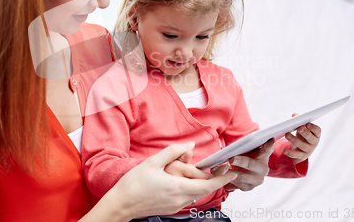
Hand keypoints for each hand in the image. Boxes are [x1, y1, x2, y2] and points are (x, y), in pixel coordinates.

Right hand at [86, 143, 236, 220]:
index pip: (207, 184)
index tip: (233, 171)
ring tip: (195, 169)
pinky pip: (186, 196)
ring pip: (195, 193)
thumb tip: (190, 145)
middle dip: (212, 178)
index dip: (222, 178)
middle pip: (203, 189)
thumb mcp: (152, 163)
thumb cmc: (133, 184)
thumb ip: (173, 152)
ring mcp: (176, 205)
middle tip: (219, 167)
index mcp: (177, 187)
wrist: (121, 205)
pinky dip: (190, 187)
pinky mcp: (171, 208)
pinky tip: (182, 178)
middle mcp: (180, 199)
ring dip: (199, 182)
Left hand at [213, 138, 274, 191]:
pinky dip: (225, 180)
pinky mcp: (247, 188)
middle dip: (240, 161)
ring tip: (219, 167)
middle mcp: (262, 171)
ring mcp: (255, 181)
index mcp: (264, 158)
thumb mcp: (255, 149)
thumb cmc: (250, 156)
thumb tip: (271, 139)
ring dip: (228, 172)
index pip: (266, 150)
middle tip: (231, 158)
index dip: (268, 145)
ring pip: (240, 177)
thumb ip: (261, 144)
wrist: (250, 171)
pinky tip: (218, 175)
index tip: (270, 139)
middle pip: (250, 165)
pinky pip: (235, 185)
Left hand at [284, 113, 320, 164]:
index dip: (313, 128)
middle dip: (305, 133)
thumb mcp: (302, 128)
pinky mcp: (301, 156)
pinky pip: (296, 154)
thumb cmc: (303, 135)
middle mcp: (314, 142)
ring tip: (287, 135)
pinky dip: (290, 153)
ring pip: (302, 145)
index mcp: (316, 134)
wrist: (302, 150)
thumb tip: (294, 115)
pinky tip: (285, 150)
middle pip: (310, 138)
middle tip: (299, 128)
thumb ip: (299, 121)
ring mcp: (308, 150)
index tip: (307, 124)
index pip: (317, 131)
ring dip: (294, 140)